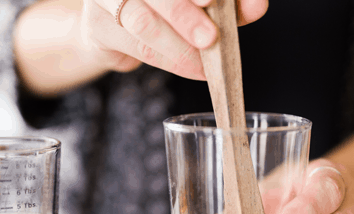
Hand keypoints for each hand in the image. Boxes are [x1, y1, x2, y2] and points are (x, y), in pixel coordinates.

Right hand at [80, 0, 267, 78]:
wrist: (119, 32)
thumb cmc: (168, 10)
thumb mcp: (207, 2)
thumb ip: (232, 3)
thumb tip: (258, 6)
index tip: (214, 1)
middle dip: (184, 14)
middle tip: (211, 38)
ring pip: (142, 20)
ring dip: (179, 46)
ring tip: (204, 64)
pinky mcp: (95, 24)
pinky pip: (135, 45)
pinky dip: (169, 60)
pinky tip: (192, 68)